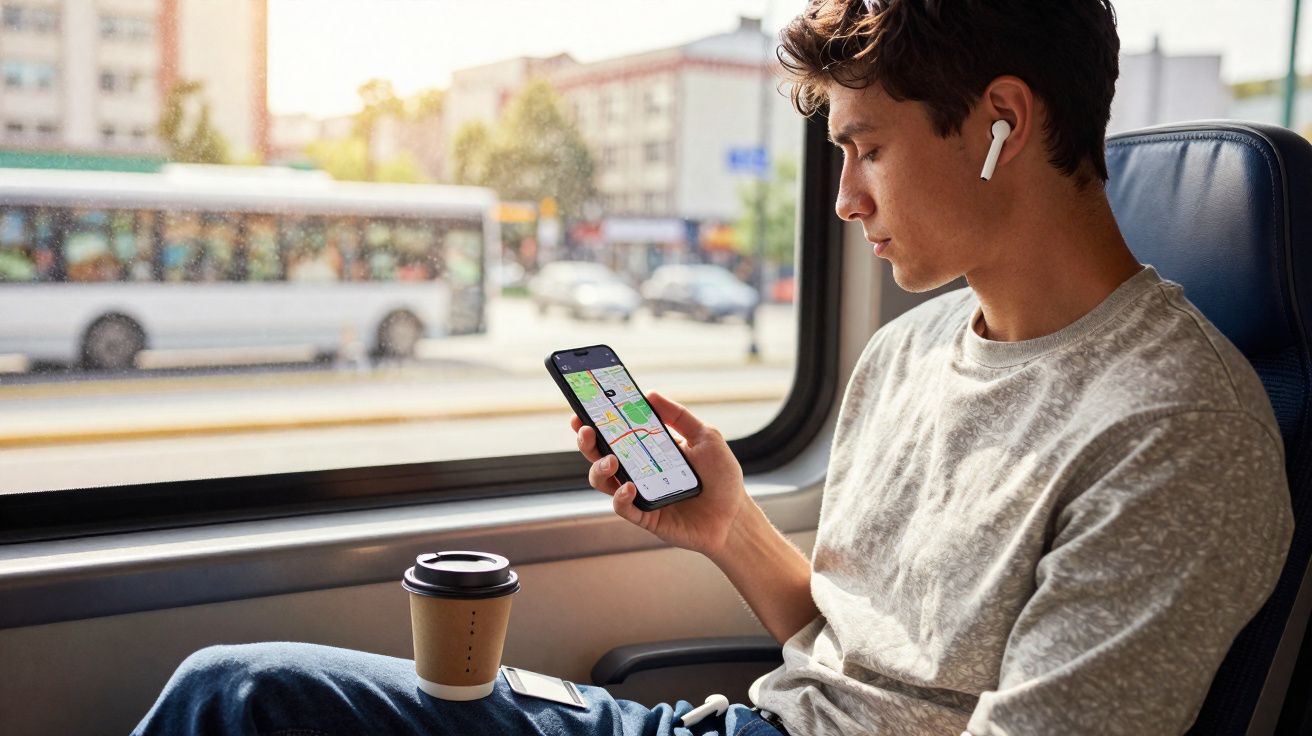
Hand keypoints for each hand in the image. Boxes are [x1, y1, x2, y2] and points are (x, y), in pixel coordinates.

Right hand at [572, 390, 748, 558]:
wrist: (736, 516)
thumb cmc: (721, 477)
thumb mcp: (705, 437)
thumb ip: (678, 416)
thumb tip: (650, 394)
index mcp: (648, 449)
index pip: (616, 433)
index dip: (596, 421)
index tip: (583, 407)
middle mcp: (638, 471)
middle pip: (600, 455)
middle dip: (587, 442)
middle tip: (586, 429)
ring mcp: (639, 494)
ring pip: (603, 481)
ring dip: (599, 468)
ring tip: (610, 460)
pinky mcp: (645, 517)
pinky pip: (623, 507)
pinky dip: (621, 497)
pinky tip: (630, 487)